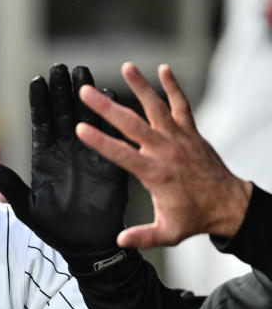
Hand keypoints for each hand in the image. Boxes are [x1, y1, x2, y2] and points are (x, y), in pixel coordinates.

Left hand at [0, 64, 127, 268]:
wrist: (85, 246)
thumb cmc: (53, 230)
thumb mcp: (26, 207)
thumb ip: (9, 184)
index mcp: (45, 160)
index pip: (41, 124)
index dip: (39, 103)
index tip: (37, 80)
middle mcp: (66, 152)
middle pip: (63, 114)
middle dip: (61, 90)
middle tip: (60, 66)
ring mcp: (89, 155)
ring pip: (86, 119)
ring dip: (84, 96)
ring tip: (82, 71)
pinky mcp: (110, 164)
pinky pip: (111, 136)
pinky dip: (111, 117)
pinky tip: (111, 95)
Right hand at [77, 62, 252, 247]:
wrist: (229, 205)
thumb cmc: (194, 218)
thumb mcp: (168, 233)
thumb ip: (142, 236)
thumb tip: (119, 241)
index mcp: (155, 173)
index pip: (121, 154)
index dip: (99, 141)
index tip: (80, 128)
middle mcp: (165, 151)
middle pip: (132, 124)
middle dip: (107, 107)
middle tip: (86, 91)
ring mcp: (179, 138)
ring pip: (156, 108)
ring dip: (141, 86)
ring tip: (126, 66)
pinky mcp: (191, 132)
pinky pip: (181, 105)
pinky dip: (173, 87)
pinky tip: (163, 69)